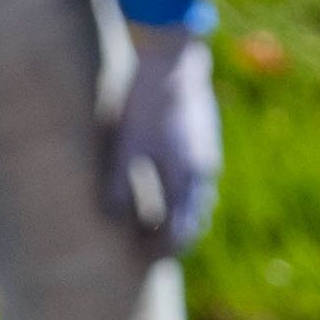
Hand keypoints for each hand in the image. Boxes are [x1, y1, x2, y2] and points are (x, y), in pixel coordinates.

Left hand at [98, 23, 223, 261]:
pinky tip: (164, 186)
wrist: (174, 57)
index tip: (145, 262)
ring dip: (179, 216)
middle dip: (174, 238)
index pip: (180, 231)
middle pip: (194, 220)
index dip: (163, 250)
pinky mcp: (204, 139)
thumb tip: (112, 221)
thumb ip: (120, 185)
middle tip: (150, 251)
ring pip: (197, 199)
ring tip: (155, 223)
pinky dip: (182, 194)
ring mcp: (208, 154)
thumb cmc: (145, 101)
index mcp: (187, 179)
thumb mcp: (126, 145)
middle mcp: (204, 172)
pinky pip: (196, 179)